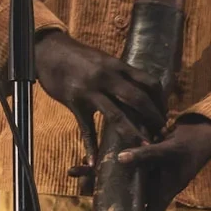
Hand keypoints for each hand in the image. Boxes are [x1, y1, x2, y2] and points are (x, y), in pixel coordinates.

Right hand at [34, 30, 167, 178]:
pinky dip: (90, 146)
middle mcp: (106, 77)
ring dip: (133, 133)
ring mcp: (89, 91)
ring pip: (116, 115)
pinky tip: (92, 160)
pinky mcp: (74, 102)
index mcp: (116, 66)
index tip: (164, 113)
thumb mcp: (103, 60)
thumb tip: (140, 89)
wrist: (46, 51)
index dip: (161, 100)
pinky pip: (85, 127)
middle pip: (138, 99)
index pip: (149, 82)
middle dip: (154, 118)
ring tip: (144, 148)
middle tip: (162, 133)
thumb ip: (120, 74)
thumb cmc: (76, 56)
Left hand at [70, 117, 210, 210]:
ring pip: (119, 183)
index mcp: (161, 194)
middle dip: (106, 198)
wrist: (196, 137)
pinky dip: (105, 164)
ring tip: (75, 173)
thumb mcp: (167, 151)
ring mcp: (144, 177)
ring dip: (99, 179)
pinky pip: (120, 167)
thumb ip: (146, 155)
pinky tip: (87, 158)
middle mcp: (150, 188)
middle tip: (84, 193)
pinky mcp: (139, 165)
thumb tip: (120, 158)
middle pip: (127, 200)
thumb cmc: (185, 148)